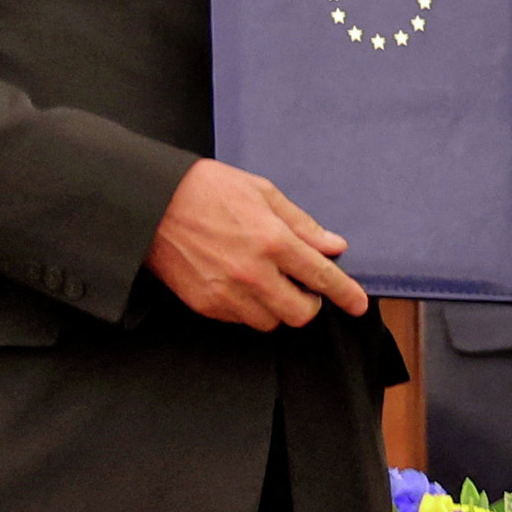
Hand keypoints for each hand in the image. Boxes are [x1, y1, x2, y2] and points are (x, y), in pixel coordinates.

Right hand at [145, 158, 368, 330]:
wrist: (152, 203)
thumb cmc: (208, 189)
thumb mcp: (263, 192)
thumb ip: (302, 225)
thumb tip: (334, 246)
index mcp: (272, 240)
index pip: (321, 276)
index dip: (345, 293)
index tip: (359, 304)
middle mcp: (253, 273)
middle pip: (300, 313)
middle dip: (309, 303)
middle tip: (303, 287)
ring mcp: (227, 293)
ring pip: (270, 322)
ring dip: (278, 308)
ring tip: (269, 282)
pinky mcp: (205, 304)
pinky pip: (241, 320)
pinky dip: (250, 309)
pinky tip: (243, 285)